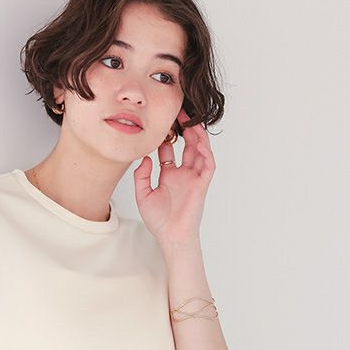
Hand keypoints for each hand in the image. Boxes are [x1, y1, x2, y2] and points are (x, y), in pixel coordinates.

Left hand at [133, 106, 215, 242]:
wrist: (170, 236)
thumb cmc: (158, 221)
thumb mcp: (142, 194)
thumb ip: (141, 176)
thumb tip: (145, 157)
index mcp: (169, 176)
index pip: (169, 150)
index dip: (165, 136)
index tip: (160, 123)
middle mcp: (183, 175)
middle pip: (187, 146)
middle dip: (184, 130)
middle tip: (179, 113)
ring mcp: (193, 179)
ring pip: (200, 151)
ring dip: (197, 136)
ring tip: (192, 120)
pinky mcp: (202, 185)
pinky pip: (208, 165)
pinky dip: (206, 152)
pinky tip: (199, 141)